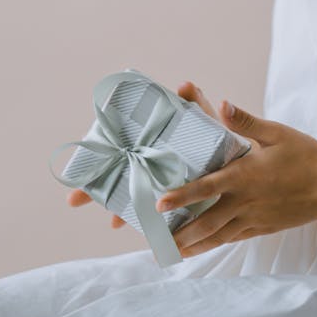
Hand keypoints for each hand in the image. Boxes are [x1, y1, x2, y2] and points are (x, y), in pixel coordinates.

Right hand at [66, 80, 220, 229]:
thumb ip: (197, 105)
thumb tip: (184, 85)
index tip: (81, 159)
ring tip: (112, 222)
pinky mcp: (172, 200)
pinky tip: (144, 231)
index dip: (99, 149)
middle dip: (93, 184)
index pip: (119, 141)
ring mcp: (158, 180)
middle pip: (115, 170)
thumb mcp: (207, 121)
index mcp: (153, 137)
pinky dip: (145, 220)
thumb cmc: (221, 138)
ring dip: (117, 207)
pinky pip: (152, 211)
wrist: (243, 168)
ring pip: (130, 193)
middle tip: (73, 198)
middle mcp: (150, 158)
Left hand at [155, 101, 316, 257]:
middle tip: (155, 242)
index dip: (182, 195)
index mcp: (244, 175)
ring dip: (193, 245)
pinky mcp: (261, 227)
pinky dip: (214, 245)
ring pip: (218, 236)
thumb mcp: (276, 133)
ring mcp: (253, 218)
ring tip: (171, 253)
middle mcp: (244, 201)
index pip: (207, 187)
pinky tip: (200, 249)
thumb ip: (246, 121)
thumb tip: (222, 104)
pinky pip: (233, 239)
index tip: (159, 203)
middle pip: (206, 221)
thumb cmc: (304, 155)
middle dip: (180, 233)